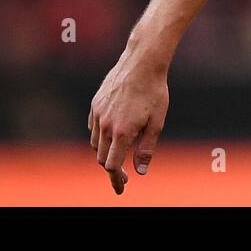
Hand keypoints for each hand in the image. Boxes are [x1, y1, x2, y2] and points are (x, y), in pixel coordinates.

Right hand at [88, 44, 169, 194]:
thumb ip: (146, 148)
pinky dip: (100, 136)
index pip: (112, 165)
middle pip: (102, 157)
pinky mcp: (95, 103)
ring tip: (121, 152)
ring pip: (96, 143)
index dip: (116, 180)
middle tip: (125, 176)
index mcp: (122, 132)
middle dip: (112, 169)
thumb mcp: (157, 122)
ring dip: (106, 152)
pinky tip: (112, 135)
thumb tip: (140, 171)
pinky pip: (93, 127)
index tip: (122, 188)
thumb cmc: (154, 91)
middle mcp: (106, 124)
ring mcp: (98, 113)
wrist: (142, 62)